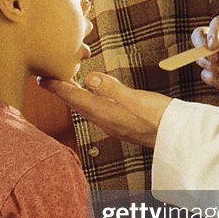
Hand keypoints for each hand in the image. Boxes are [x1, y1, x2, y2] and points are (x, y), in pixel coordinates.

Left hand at [40, 74, 170, 148]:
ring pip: (88, 107)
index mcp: (105, 113)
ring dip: (75, 95)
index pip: (75, 98)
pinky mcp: (124, 123)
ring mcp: (115, 123)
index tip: (41, 79)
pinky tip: (95, 95)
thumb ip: (112, 89)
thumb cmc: (160, 118)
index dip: (57, 88)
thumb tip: (88, 78)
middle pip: (77, 104)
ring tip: (66, 84)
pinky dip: (91, 99)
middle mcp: (106, 120)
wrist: (178, 139)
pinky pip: (100, 110)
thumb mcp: (136, 100)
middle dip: (62, 91)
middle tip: (47, 78)